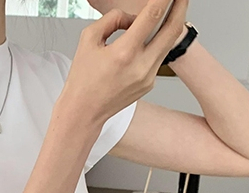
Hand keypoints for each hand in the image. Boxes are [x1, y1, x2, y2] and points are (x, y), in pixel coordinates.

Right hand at [57, 0, 188, 124]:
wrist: (84, 112)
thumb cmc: (82, 80)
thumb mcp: (88, 40)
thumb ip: (112, 20)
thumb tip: (131, 17)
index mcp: (124, 53)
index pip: (153, 16)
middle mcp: (140, 66)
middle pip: (172, 29)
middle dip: (180, 7)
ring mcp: (147, 77)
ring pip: (167, 44)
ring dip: (171, 25)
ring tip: (170, 11)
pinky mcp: (149, 84)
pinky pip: (158, 58)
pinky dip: (156, 44)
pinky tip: (147, 40)